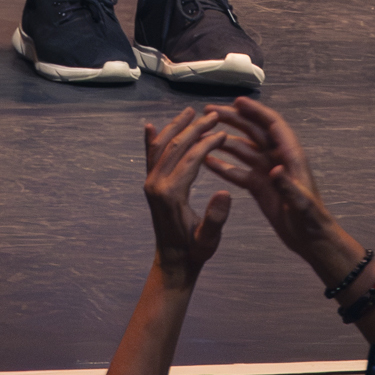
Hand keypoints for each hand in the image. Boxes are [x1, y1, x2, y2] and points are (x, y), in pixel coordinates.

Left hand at [142, 110, 234, 288]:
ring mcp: (151, 182)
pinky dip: (151, 140)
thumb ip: (215, 218)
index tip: (223, 132)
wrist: (173, 263)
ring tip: (190, 111)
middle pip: (176, 146)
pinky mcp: (150, 185)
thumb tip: (225, 192)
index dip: (208, 142)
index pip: (191, 157)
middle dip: (195, 128)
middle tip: (212, 115)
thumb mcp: (209, 239)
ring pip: (161, 146)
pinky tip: (150, 126)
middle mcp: (156, 183)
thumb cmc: (195, 251)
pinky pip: (150, 157)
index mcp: (171, 193)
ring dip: (176, 127)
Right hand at [203, 96, 330, 254]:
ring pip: (243, 149)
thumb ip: (289, 187)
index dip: (256, 111)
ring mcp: (266, 171)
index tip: (236, 101)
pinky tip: (206, 162)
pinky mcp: (258, 187)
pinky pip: (238, 172)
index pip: (273, 125)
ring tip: (202, 134)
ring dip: (224, 140)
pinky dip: (223, 166)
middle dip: (233, 119)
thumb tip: (275, 169)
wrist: (311, 241)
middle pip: (253, 131)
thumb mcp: (303, 205)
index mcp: (291, 156)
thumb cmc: (312, 221)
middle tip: (209, 112)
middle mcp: (277, 158)